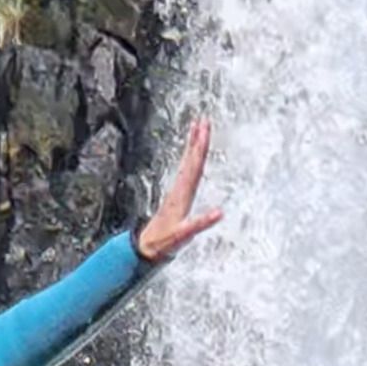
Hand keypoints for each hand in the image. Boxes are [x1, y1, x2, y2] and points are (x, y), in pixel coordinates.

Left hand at [136, 118, 222, 263]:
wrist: (147, 246)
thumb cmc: (165, 242)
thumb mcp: (183, 235)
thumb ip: (200, 224)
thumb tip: (219, 213)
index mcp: (182, 194)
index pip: (194, 167)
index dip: (200, 148)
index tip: (204, 130)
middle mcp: (178, 188)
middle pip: (190, 160)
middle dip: (197, 139)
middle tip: (204, 119)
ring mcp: (176, 190)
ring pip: (186, 162)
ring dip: (192, 145)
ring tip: (197, 127)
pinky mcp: (176, 194)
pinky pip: (185, 170)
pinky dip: (189, 159)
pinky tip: (192, 154)